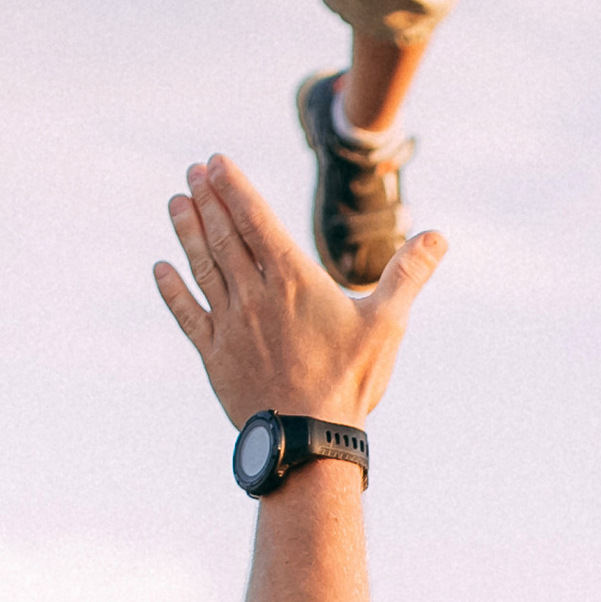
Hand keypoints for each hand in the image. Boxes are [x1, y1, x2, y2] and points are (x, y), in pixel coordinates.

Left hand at [155, 156, 443, 426]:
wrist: (307, 439)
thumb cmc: (350, 381)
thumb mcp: (387, 324)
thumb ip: (408, 275)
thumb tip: (439, 236)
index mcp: (292, 279)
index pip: (255, 219)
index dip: (234, 187)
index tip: (216, 162)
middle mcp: (254, 294)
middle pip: (224, 236)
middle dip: (208, 200)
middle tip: (193, 171)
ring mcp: (230, 324)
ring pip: (202, 267)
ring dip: (188, 232)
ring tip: (176, 203)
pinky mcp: (215, 355)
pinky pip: (188, 314)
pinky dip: (172, 290)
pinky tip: (160, 269)